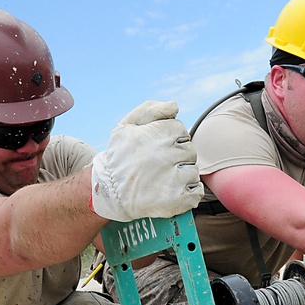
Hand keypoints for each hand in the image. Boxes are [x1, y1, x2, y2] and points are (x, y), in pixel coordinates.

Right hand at [90, 101, 203, 220]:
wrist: (108, 193)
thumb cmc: (119, 157)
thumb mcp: (126, 126)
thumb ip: (150, 110)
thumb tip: (175, 106)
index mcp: (156, 134)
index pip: (180, 130)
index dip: (169, 140)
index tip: (155, 149)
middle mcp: (166, 154)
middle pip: (189, 150)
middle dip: (176, 158)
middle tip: (156, 167)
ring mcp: (174, 178)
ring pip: (193, 171)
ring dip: (181, 176)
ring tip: (160, 181)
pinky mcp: (178, 199)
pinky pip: (196, 192)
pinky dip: (187, 194)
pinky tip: (169, 193)